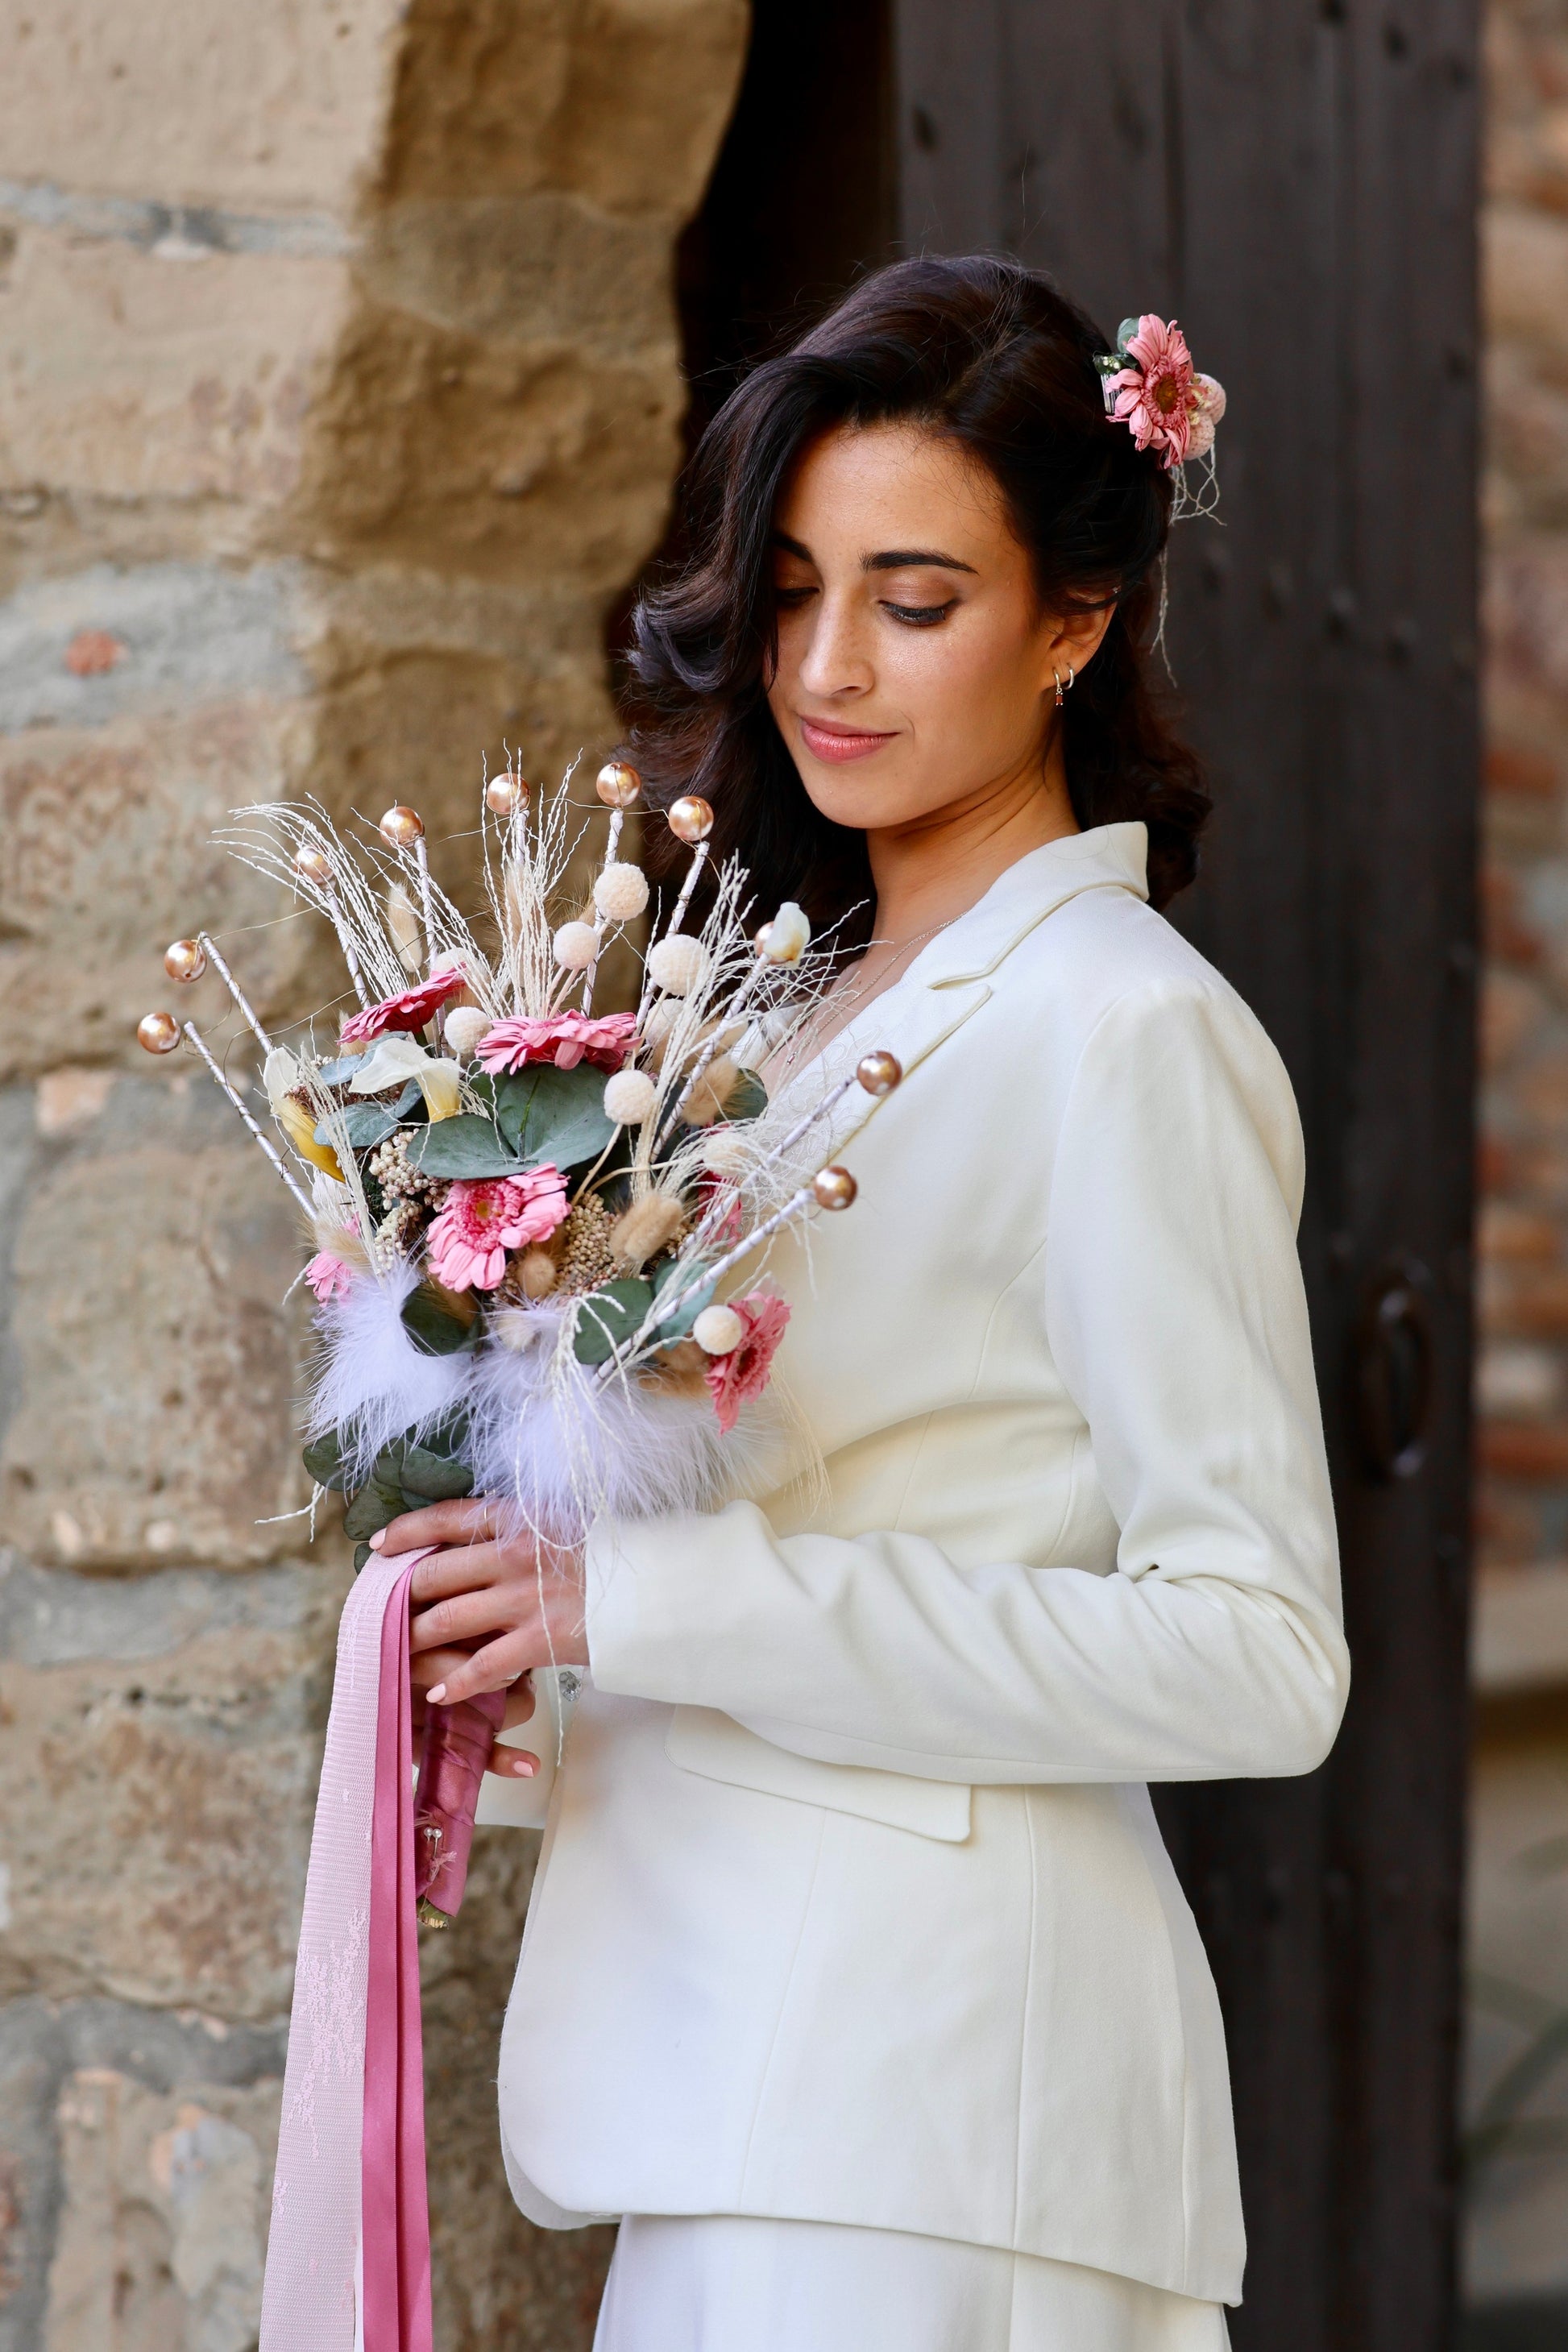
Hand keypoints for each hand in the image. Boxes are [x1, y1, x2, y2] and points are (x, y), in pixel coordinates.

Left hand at [373, 1498, 588, 1774]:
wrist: (655, 1586)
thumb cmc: (605, 1554)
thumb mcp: (556, 1523)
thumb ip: (513, 1530)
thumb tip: (468, 1541)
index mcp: (517, 1518)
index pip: (446, 1518)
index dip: (406, 1531)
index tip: (378, 1547)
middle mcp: (512, 1554)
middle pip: (434, 1574)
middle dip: (400, 1596)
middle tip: (380, 1613)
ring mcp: (523, 1599)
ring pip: (446, 1621)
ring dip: (416, 1640)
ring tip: (398, 1654)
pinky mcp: (538, 1639)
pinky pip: (481, 1667)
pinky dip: (454, 1683)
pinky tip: (438, 1694)